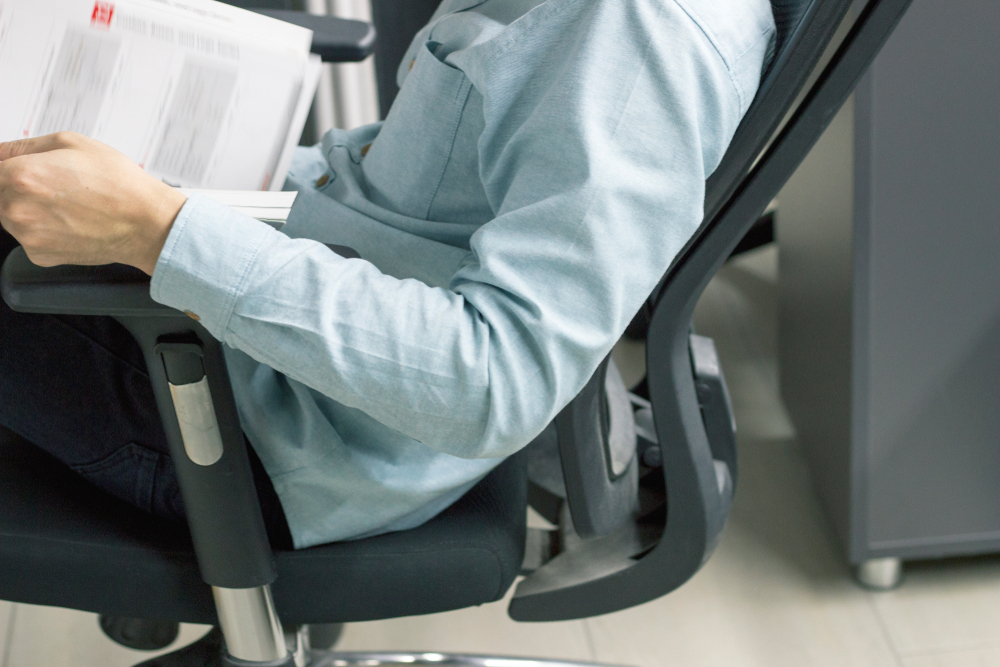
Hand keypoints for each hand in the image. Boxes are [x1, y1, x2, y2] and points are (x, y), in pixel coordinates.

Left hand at [0, 132, 186, 274]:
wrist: (146, 224)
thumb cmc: (118, 184)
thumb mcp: (71, 143)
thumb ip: (23, 146)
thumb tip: (0, 153)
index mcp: (20, 176)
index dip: (7, 168)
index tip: (16, 171)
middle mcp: (17, 208)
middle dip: (16, 188)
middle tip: (52, 185)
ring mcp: (27, 236)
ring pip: (10, 217)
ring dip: (28, 209)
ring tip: (65, 204)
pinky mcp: (39, 255)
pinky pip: (28, 238)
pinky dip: (43, 230)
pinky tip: (70, 221)